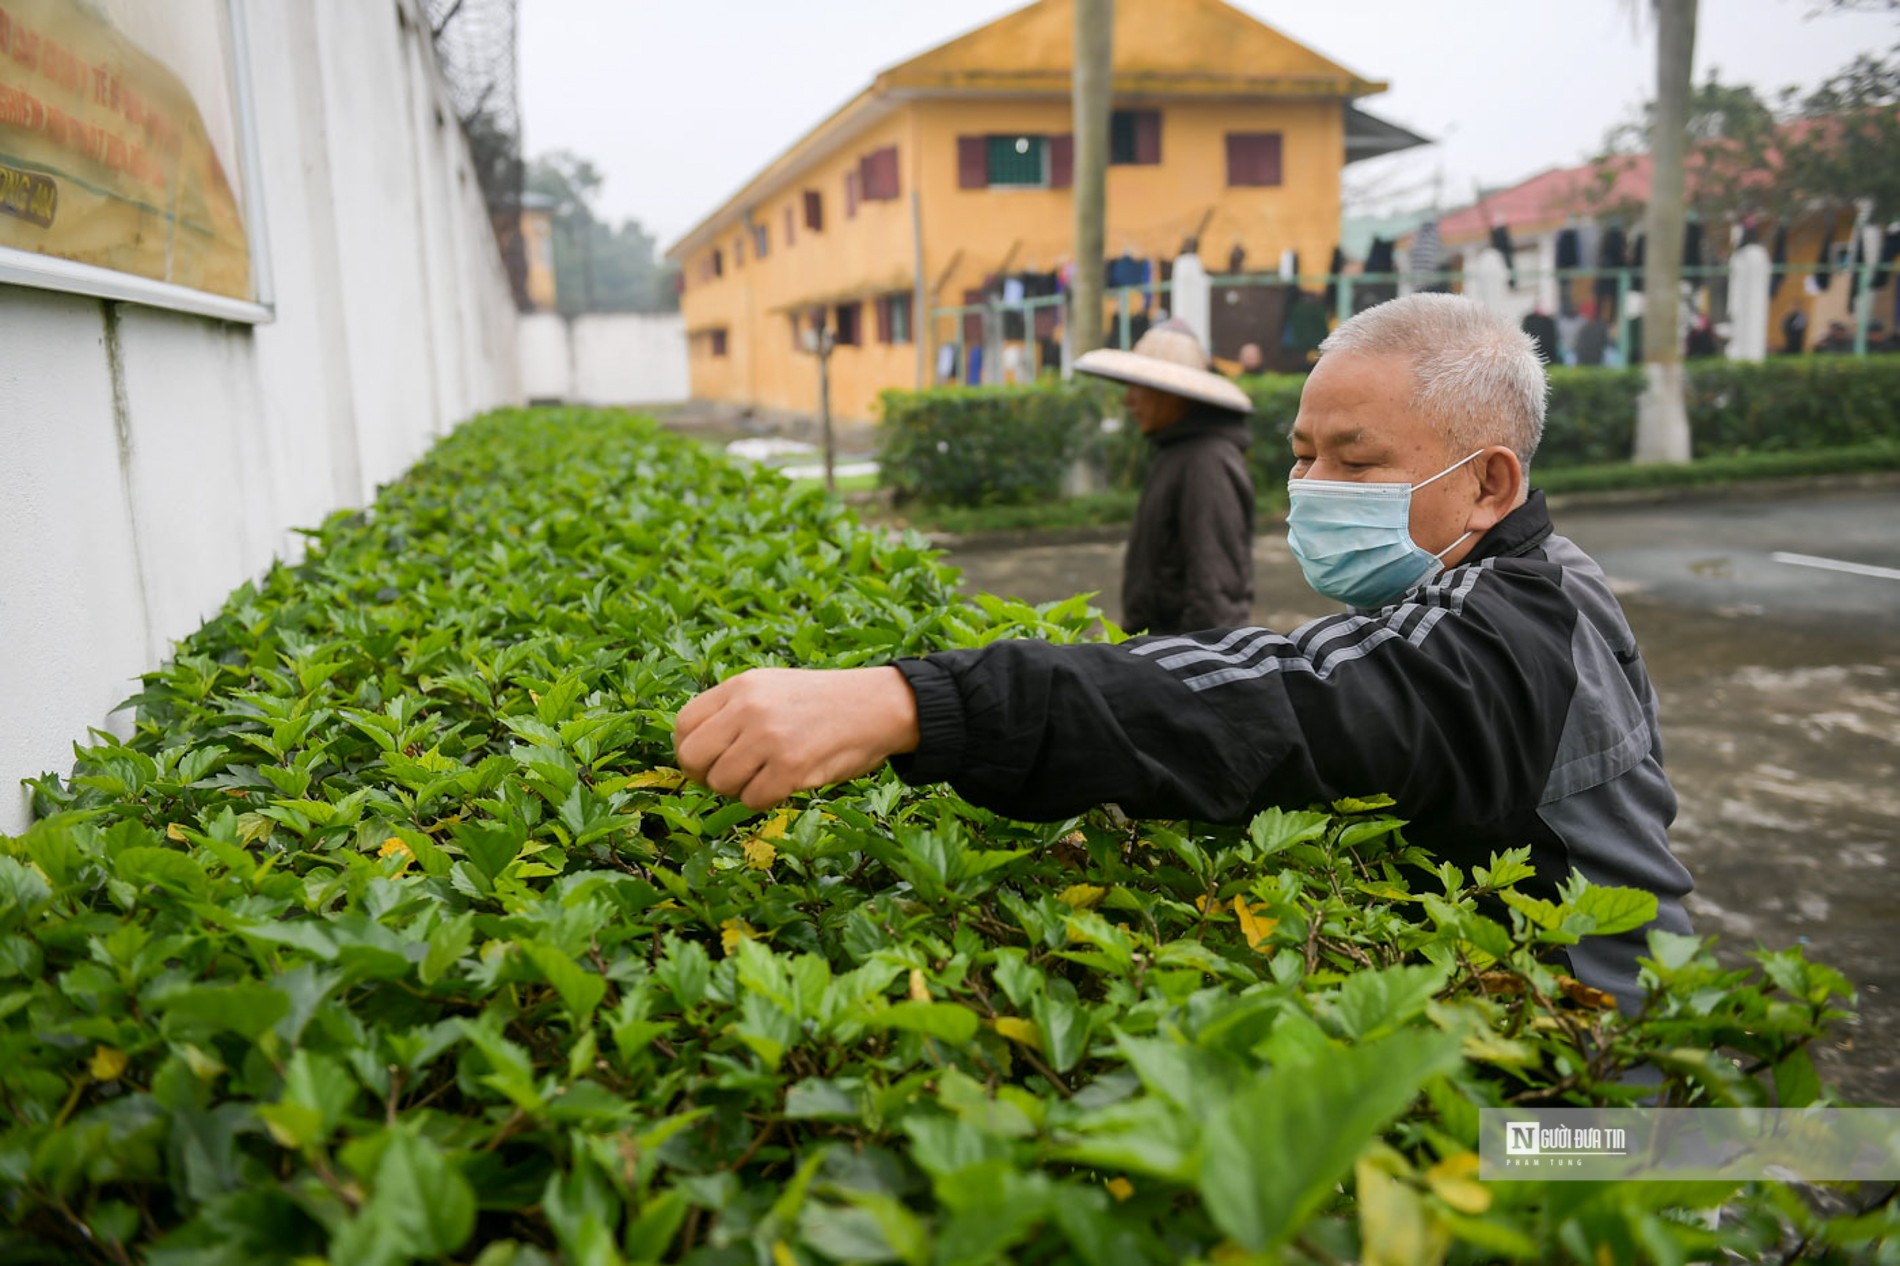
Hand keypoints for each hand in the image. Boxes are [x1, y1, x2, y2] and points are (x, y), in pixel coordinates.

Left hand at [673, 667, 920, 809]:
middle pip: (693, 758)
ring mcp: (769, 738)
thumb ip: (733, 710)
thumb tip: (695, 751)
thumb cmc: (822, 702)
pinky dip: (765, 800)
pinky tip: (784, 784)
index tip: (706, 761)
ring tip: (765, 776)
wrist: (877, 705)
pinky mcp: (790, 767)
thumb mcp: (771, 687)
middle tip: (730, 777)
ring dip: (739, 789)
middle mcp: (749, 708)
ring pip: (721, 784)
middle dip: (706, 776)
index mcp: (741, 686)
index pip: (684, 725)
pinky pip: (753, 800)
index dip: (689, 750)